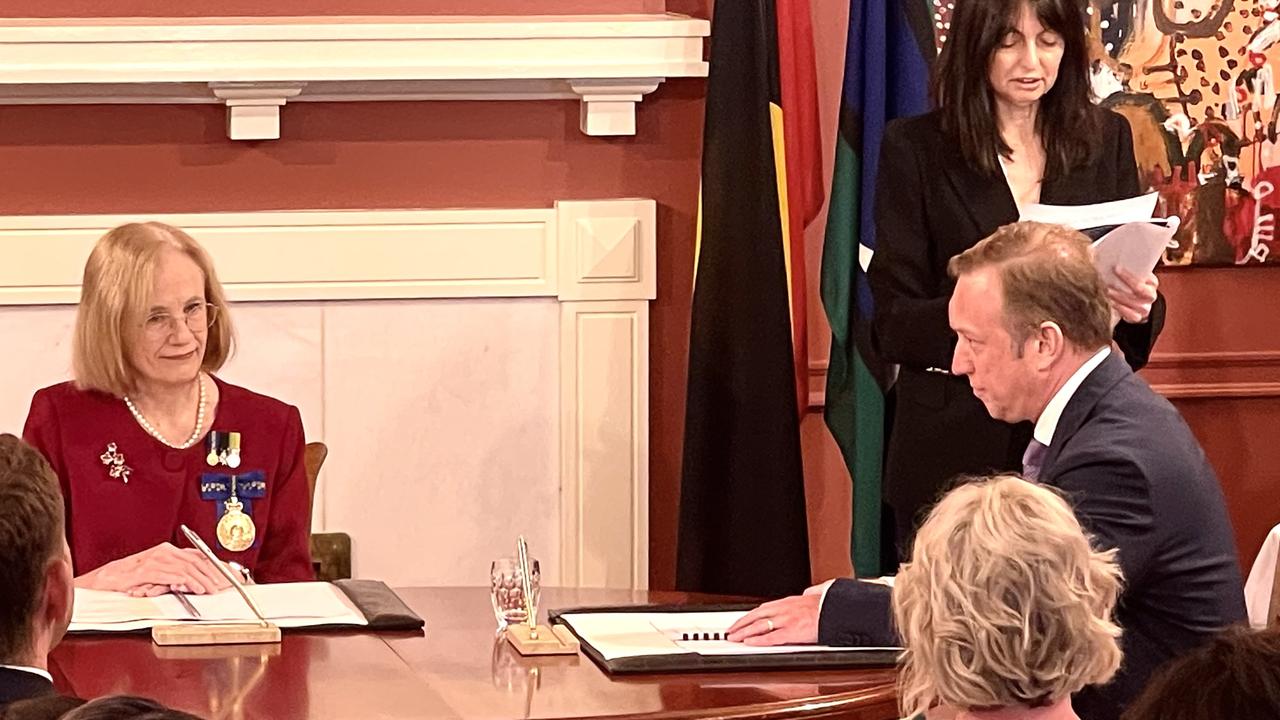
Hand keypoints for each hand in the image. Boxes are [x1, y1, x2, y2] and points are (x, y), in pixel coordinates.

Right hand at [75, 542, 232, 594]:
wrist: (102, 581)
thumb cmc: (128, 579)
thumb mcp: (156, 575)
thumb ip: (176, 575)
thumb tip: (199, 582)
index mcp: (168, 551)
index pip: (200, 556)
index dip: (219, 566)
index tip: (234, 575)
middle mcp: (164, 552)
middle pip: (197, 561)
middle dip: (215, 574)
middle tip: (228, 585)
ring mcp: (155, 559)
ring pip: (187, 568)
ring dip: (202, 580)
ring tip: (212, 590)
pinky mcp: (146, 570)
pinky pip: (170, 575)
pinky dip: (185, 581)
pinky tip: (193, 588)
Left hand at [725, 593, 821, 645]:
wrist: (838, 611)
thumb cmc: (828, 606)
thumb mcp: (814, 596)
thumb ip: (807, 594)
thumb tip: (808, 591)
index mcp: (788, 602)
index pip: (762, 608)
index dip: (748, 615)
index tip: (740, 621)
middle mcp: (784, 609)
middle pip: (756, 615)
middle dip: (741, 624)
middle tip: (730, 631)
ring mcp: (787, 621)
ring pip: (759, 626)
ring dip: (744, 632)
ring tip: (734, 638)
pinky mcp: (792, 632)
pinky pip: (771, 637)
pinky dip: (758, 640)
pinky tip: (749, 642)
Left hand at [1107, 266, 1158, 323]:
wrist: (1136, 304)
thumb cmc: (1130, 286)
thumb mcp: (1132, 276)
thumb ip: (1128, 270)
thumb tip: (1110, 262)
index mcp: (1152, 282)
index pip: (1146, 277)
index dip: (1130, 274)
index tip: (1116, 268)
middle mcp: (1151, 295)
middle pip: (1141, 290)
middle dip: (1125, 284)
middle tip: (1110, 280)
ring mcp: (1146, 307)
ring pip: (1136, 304)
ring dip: (1120, 297)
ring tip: (1107, 291)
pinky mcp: (1138, 317)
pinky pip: (1132, 315)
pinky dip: (1121, 309)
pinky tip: (1112, 303)